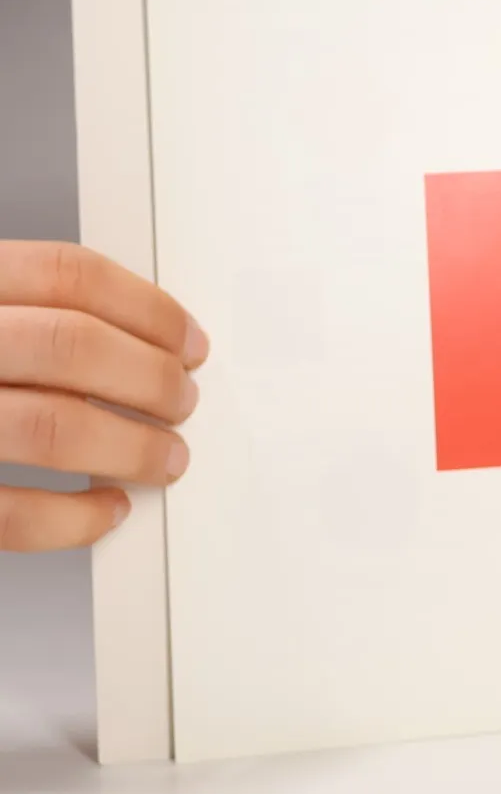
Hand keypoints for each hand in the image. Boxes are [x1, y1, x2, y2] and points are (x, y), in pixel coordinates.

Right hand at [0, 242, 206, 551]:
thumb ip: (19, 312)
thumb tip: (137, 339)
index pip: (68, 274)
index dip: (147, 307)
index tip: (189, 340)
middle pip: (72, 346)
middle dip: (150, 379)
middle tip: (183, 402)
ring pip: (51, 425)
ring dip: (130, 448)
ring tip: (164, 457)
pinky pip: (6, 512)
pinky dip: (71, 518)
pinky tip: (103, 512)